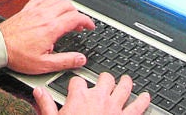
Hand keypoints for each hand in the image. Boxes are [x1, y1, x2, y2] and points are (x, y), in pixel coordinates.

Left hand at [0, 0, 95, 74]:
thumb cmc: (18, 55)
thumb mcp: (45, 64)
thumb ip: (66, 61)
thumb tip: (81, 59)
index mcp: (51, 28)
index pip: (76, 17)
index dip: (87, 21)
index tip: (90, 26)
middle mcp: (44, 15)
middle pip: (68, 5)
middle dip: (77, 14)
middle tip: (78, 25)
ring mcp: (35, 10)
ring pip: (56, 0)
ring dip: (65, 7)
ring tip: (67, 17)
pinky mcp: (26, 9)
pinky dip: (51, 2)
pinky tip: (50, 9)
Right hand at [33, 73, 149, 114]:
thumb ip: (46, 104)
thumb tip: (38, 92)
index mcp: (79, 96)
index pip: (77, 81)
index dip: (76, 83)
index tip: (75, 87)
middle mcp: (98, 97)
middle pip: (105, 78)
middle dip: (104, 78)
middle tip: (105, 79)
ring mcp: (114, 107)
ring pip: (124, 87)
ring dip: (126, 82)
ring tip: (127, 80)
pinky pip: (137, 107)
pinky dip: (143, 101)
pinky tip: (146, 97)